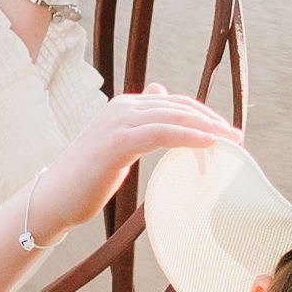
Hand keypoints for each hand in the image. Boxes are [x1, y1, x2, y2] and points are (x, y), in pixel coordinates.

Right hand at [23, 90, 241, 247]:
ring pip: (173, 117)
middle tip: (237, 137)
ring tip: (231, 141)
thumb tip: (160, 92)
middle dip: (211, 120)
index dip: (202, 114)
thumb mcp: (118, 144)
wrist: (53, 199)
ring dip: (206, 128)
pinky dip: (188, 136)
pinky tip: (208, 143)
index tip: (226, 131)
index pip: (173, 103)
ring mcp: (118, 122)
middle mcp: (122, 108)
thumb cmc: (87, 178)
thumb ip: (141, 121)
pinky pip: (162, 133)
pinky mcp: (117, 142)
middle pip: (177, 107)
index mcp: (124, 107)